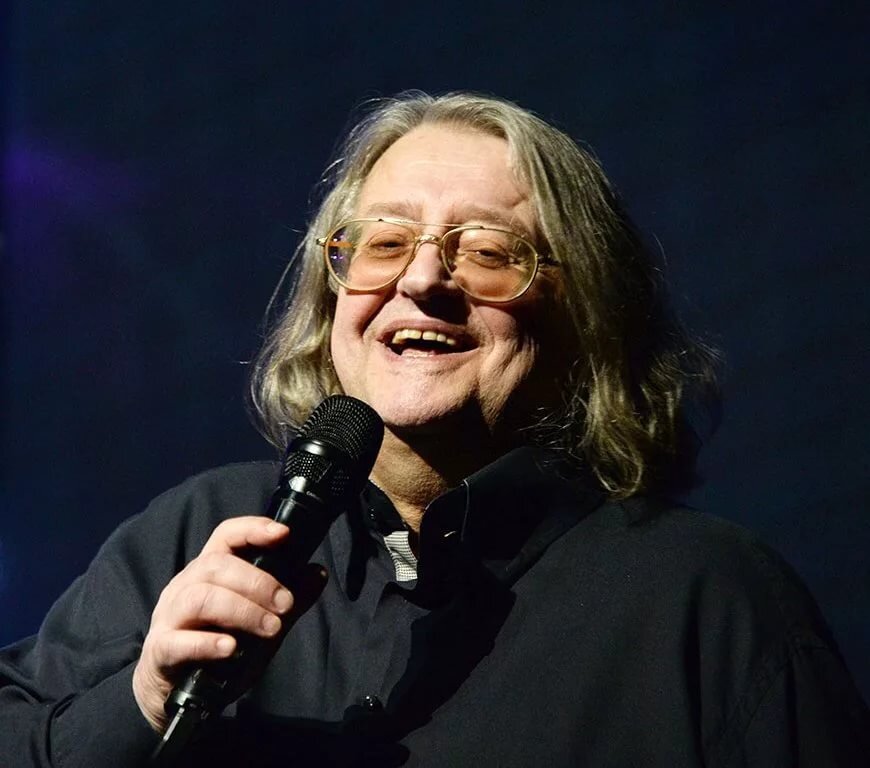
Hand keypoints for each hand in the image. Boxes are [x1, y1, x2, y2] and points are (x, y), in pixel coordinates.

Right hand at [132, 517, 322, 731]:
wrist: (175, 693)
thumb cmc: (220, 649)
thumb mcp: (261, 623)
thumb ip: (290, 600)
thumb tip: (319, 572)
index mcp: (208, 571)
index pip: (226, 536)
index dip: (252, 529)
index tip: (283, 534)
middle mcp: (185, 586)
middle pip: (216, 565)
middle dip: (257, 582)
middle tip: (286, 604)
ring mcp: (170, 617)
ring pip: (200, 597)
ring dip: (241, 610)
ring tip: (270, 628)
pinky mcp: (161, 650)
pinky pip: (178, 641)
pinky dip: (207, 643)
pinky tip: (230, 648)